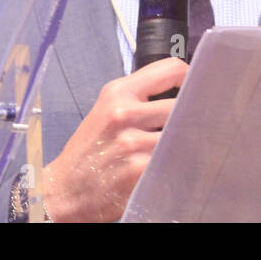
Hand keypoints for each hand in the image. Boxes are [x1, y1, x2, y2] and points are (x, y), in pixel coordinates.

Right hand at [42, 57, 187, 221]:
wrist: (65, 190)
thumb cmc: (90, 150)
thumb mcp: (106, 111)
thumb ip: (138, 98)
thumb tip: (180, 92)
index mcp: (117, 92)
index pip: (171, 69)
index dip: (189, 78)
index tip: (195, 89)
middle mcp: (124, 113)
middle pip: (183, 103)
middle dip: (190, 116)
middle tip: (191, 125)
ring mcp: (133, 142)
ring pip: (182, 132)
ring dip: (185, 141)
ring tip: (179, 147)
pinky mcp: (140, 169)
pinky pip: (175, 158)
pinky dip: (178, 161)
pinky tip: (170, 165)